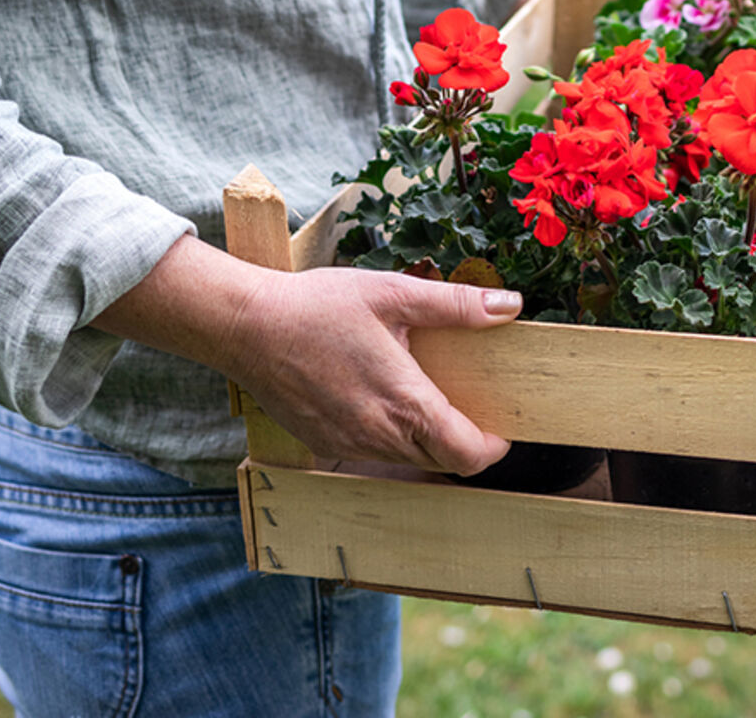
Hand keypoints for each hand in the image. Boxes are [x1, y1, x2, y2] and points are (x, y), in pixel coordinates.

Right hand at [91, 236, 514, 475]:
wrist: (246, 326)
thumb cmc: (318, 306)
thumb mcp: (394, 293)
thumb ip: (456, 304)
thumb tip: (509, 305)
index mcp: (404, 403)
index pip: (467, 454)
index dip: (493, 447)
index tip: (502, 427)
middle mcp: (378, 435)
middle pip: (442, 463)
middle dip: (466, 444)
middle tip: (473, 409)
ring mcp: (349, 445)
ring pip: (408, 461)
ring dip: (428, 442)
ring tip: (430, 399)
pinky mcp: (325, 444)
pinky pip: (373, 454)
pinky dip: (392, 439)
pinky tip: (386, 401)